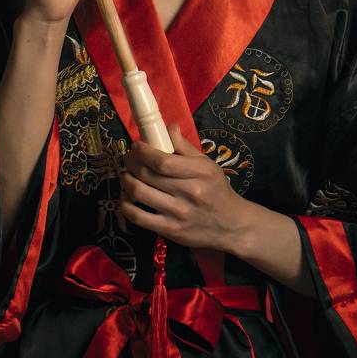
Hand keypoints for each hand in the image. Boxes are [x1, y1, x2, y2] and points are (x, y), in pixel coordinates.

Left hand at [118, 124, 251, 251]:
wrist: (231, 225)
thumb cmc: (217, 191)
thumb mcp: (208, 165)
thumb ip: (185, 147)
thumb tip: (169, 127)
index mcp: (200, 173)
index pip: (162, 160)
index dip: (143, 151)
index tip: (137, 146)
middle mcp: (190, 193)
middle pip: (148, 175)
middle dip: (131, 163)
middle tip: (129, 159)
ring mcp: (179, 213)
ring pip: (139, 193)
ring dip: (126, 181)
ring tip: (127, 176)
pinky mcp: (170, 230)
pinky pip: (138, 217)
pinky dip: (126, 206)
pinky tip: (126, 198)